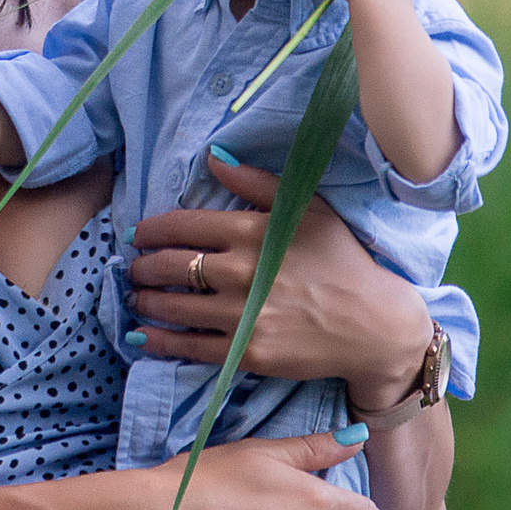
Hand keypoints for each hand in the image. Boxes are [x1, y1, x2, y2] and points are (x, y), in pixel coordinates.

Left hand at [127, 154, 433, 404]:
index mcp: (253, 232)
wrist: (376, 324)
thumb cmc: (342, 261)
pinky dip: (159, 340)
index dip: (151, 231)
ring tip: (138, 297)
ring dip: (146, 300)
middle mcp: (243, 272)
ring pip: (174, 306)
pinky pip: (190, 346)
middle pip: (171, 266)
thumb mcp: (310, 210)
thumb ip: (258, 182)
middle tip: (134, 269)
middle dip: (143, 267)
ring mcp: (244, 315)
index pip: (182, 225)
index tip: (138, 236)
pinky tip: (142, 335)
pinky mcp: (248, 352)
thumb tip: (213, 157)